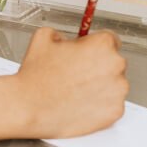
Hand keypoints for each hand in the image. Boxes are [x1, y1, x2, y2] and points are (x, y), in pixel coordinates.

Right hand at [14, 26, 128, 139]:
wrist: (29, 107)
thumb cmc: (37, 76)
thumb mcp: (45, 36)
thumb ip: (64, 33)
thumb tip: (69, 41)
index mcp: (102, 44)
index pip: (111, 40)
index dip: (96, 46)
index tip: (90, 53)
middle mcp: (115, 66)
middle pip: (114, 62)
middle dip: (99, 66)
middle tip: (78, 73)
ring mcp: (117, 91)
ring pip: (114, 84)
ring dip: (101, 86)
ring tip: (77, 90)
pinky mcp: (114, 112)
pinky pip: (112, 105)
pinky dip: (100, 105)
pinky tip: (81, 102)